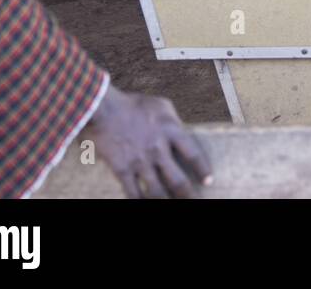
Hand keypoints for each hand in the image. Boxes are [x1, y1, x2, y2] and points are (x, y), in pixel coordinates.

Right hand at [86, 85, 211, 198]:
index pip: (193, 155)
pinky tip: (146, 204)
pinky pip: (133, 193)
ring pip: (157, 192)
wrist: (102, 109)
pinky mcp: (122, 170)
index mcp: (170, 131)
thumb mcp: (161, 106)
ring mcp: (139, 162)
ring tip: (173, 206)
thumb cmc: (133, 105)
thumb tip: (183, 135)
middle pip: (178, 180)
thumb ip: (174, 122)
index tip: (208, 181)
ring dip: (166, 202)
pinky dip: (141, 202)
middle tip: (194, 201)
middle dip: (188, 195)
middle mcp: (158, 149)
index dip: (203, 170)